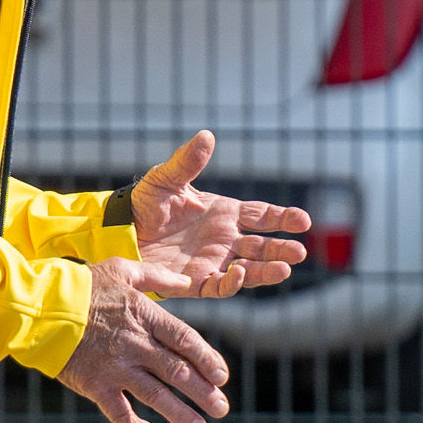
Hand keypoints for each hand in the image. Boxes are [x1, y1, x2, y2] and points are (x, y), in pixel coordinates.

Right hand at [57, 258, 238, 422]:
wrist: (37, 307)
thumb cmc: (81, 285)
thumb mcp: (121, 270)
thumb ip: (157, 276)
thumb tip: (186, 281)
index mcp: (145, 317)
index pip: (186, 341)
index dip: (207, 360)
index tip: (222, 377)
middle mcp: (135, 345)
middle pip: (178, 372)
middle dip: (203, 393)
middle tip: (221, 408)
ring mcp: (115, 368)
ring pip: (156, 396)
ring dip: (181, 414)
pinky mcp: (94, 386)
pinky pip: (119, 413)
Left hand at [128, 132, 312, 294]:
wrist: (120, 231)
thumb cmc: (145, 203)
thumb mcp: (166, 179)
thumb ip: (188, 162)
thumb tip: (207, 136)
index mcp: (225, 213)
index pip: (263, 216)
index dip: (283, 218)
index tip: (302, 221)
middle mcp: (225, 240)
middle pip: (263, 246)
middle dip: (282, 249)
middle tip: (299, 251)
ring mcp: (214, 262)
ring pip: (249, 269)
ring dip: (267, 270)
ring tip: (284, 269)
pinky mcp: (197, 282)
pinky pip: (220, 286)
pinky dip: (233, 283)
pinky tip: (240, 274)